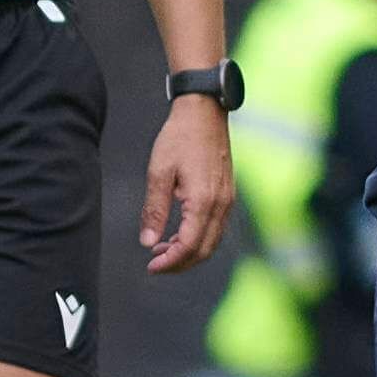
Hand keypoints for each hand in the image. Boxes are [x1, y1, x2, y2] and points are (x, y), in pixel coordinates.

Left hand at [139, 95, 234, 273]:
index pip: (189, 245)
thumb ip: (154, 210)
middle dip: (180, 262)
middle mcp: (221, 203)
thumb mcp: (159, 172)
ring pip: (212, 240)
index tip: (151, 266)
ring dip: (189, 251)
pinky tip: (180, 231)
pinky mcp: (228, 192)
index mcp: (204, 200)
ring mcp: (228, 198)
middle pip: (205, 249)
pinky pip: (216, 226)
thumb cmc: (180, 137)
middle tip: (155, 263)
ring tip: (163, 248)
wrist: (204, 111)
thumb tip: (148, 242)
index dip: (170, 261)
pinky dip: (199, 237)